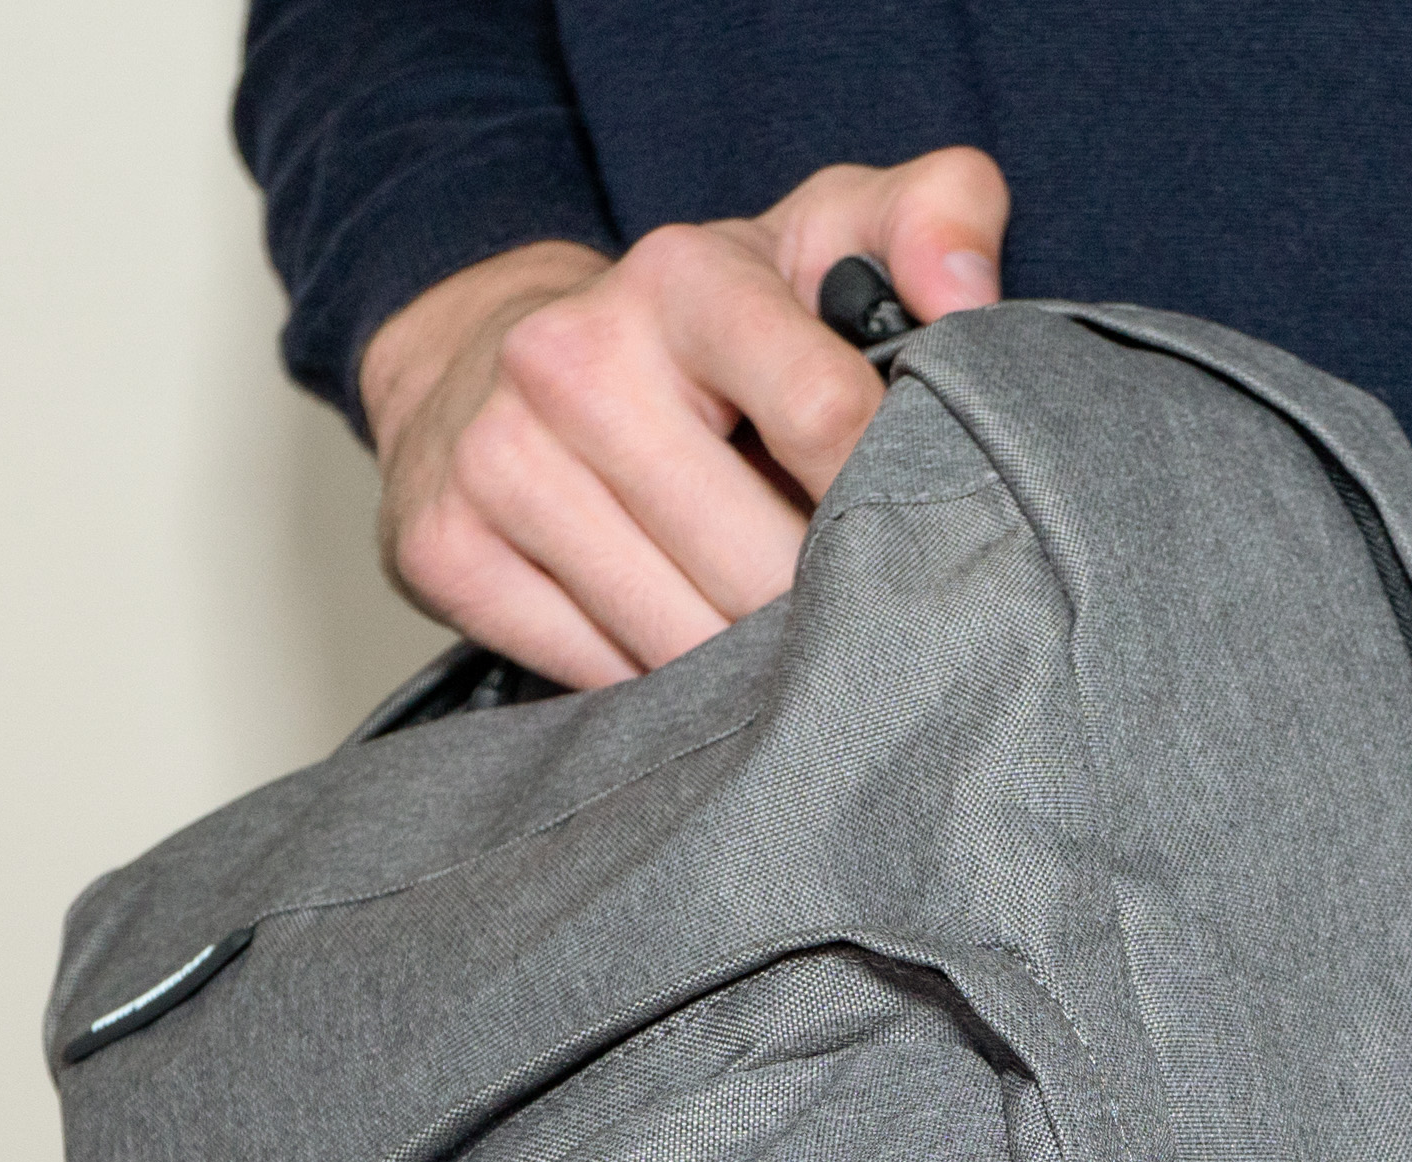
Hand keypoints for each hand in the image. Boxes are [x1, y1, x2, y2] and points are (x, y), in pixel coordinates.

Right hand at [358, 149, 1007, 689]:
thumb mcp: (824, 238)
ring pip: (680, 644)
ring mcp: (499, 459)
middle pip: (759, 568)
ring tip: (775, 640)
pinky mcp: (446, 549)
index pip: (828, 419)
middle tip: (853, 619)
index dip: (893, 507)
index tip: (915, 537)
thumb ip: (934, 219)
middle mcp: (574, 358)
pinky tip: (679, 650)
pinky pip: (600, 678)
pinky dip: (658, 691)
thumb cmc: (700, 325)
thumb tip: (966, 297)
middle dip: (824, 613)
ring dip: (749, 669)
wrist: (492, 356)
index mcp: (685, 277)